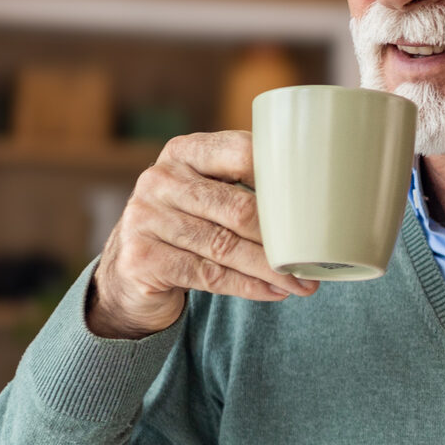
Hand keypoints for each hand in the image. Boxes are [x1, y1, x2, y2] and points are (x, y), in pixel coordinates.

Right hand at [86, 131, 317, 338]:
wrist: (130, 269)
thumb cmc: (186, 226)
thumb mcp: (205, 195)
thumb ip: (242, 187)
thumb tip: (313, 205)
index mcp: (183, 152)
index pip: (240, 152)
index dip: (280, 177)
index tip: (314, 203)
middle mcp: (160, 179)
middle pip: (236, 207)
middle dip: (282, 237)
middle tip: (314, 258)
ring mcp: (145, 217)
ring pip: (225, 246)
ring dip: (270, 269)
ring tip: (302, 283)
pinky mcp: (142, 258)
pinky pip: (209, 275)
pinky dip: (248, 286)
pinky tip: (274, 292)